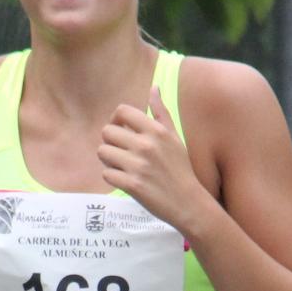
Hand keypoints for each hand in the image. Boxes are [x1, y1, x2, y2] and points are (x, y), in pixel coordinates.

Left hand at [98, 85, 205, 229]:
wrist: (188, 203)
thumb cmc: (181, 169)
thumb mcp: (175, 137)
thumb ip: (161, 112)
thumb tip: (154, 87)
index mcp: (156, 131)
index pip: (122, 111)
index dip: (115, 120)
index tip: (120, 130)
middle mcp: (146, 145)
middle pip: (107, 132)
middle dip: (110, 142)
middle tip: (120, 152)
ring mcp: (138, 165)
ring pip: (103, 152)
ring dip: (108, 160)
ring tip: (121, 166)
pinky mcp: (132, 185)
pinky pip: (106, 174)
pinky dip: (112, 177)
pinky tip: (124, 180)